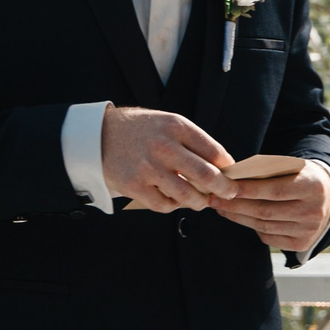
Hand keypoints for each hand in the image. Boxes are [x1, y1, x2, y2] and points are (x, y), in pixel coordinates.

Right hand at [102, 107, 236, 212]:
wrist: (99, 135)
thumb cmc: (140, 130)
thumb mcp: (167, 123)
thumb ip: (192, 141)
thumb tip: (221, 165)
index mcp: (176, 127)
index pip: (214, 151)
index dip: (227, 167)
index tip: (231, 175)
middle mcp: (164, 146)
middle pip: (206, 175)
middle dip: (224, 189)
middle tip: (229, 193)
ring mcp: (148, 168)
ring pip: (188, 195)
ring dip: (200, 202)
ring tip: (202, 201)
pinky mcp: (135, 186)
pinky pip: (164, 205)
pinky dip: (174, 206)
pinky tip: (175, 201)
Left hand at [211, 160, 329, 254]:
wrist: (329, 198)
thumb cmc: (301, 177)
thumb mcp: (292, 168)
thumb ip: (269, 173)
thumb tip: (233, 180)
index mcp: (312, 186)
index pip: (273, 190)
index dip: (247, 190)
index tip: (225, 186)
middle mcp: (312, 211)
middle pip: (265, 211)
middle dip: (235, 205)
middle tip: (213, 199)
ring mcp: (308, 230)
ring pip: (264, 226)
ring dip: (238, 217)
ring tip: (221, 208)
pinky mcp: (301, 244)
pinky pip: (269, 237)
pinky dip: (253, 227)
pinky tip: (240, 218)